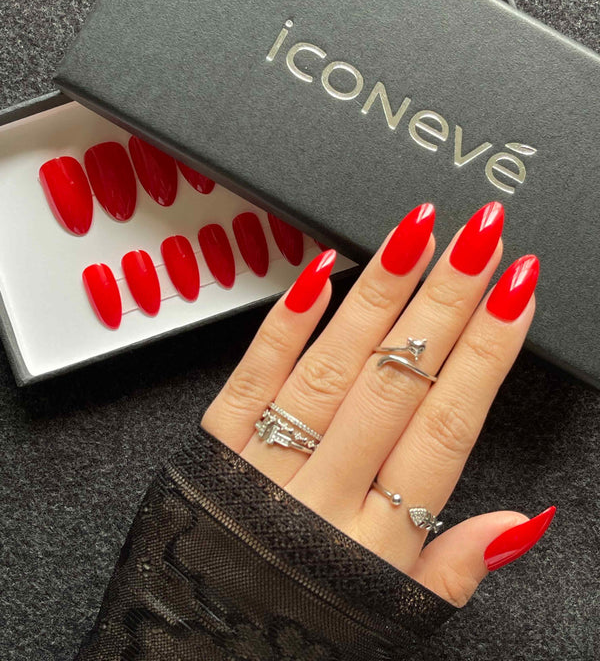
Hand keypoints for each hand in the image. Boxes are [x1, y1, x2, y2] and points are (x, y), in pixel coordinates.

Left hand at [200, 202, 554, 606]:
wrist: (194, 651)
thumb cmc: (295, 628)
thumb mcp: (388, 614)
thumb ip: (453, 570)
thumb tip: (519, 523)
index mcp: (377, 542)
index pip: (448, 426)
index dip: (487, 352)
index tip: (515, 293)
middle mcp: (323, 497)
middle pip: (398, 381)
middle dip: (446, 301)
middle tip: (480, 237)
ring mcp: (264, 467)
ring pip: (334, 366)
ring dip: (380, 293)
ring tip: (417, 234)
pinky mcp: (213, 447)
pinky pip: (253, 377)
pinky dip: (286, 322)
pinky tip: (321, 271)